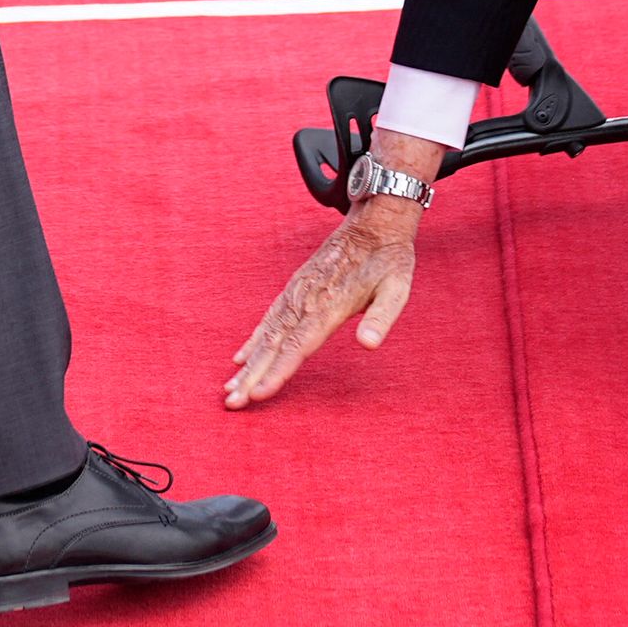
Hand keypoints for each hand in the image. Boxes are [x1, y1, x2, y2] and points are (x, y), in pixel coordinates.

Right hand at [226, 198, 419, 407]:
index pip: (300, 344)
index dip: (279, 370)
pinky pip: (270, 317)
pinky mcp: (295, 287)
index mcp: (331, 304)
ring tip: (229, 389)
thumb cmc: (389, 260)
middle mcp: (307, 299)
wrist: (375, 223)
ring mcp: (298, 292)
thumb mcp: (398, 287)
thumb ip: (383, 316)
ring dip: (249, 362)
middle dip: (253, 375)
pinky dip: (254, 339)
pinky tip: (241, 357)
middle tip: (233, 402)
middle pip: (276, 344)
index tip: (258, 394)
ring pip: (268, 333)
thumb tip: (369, 344)